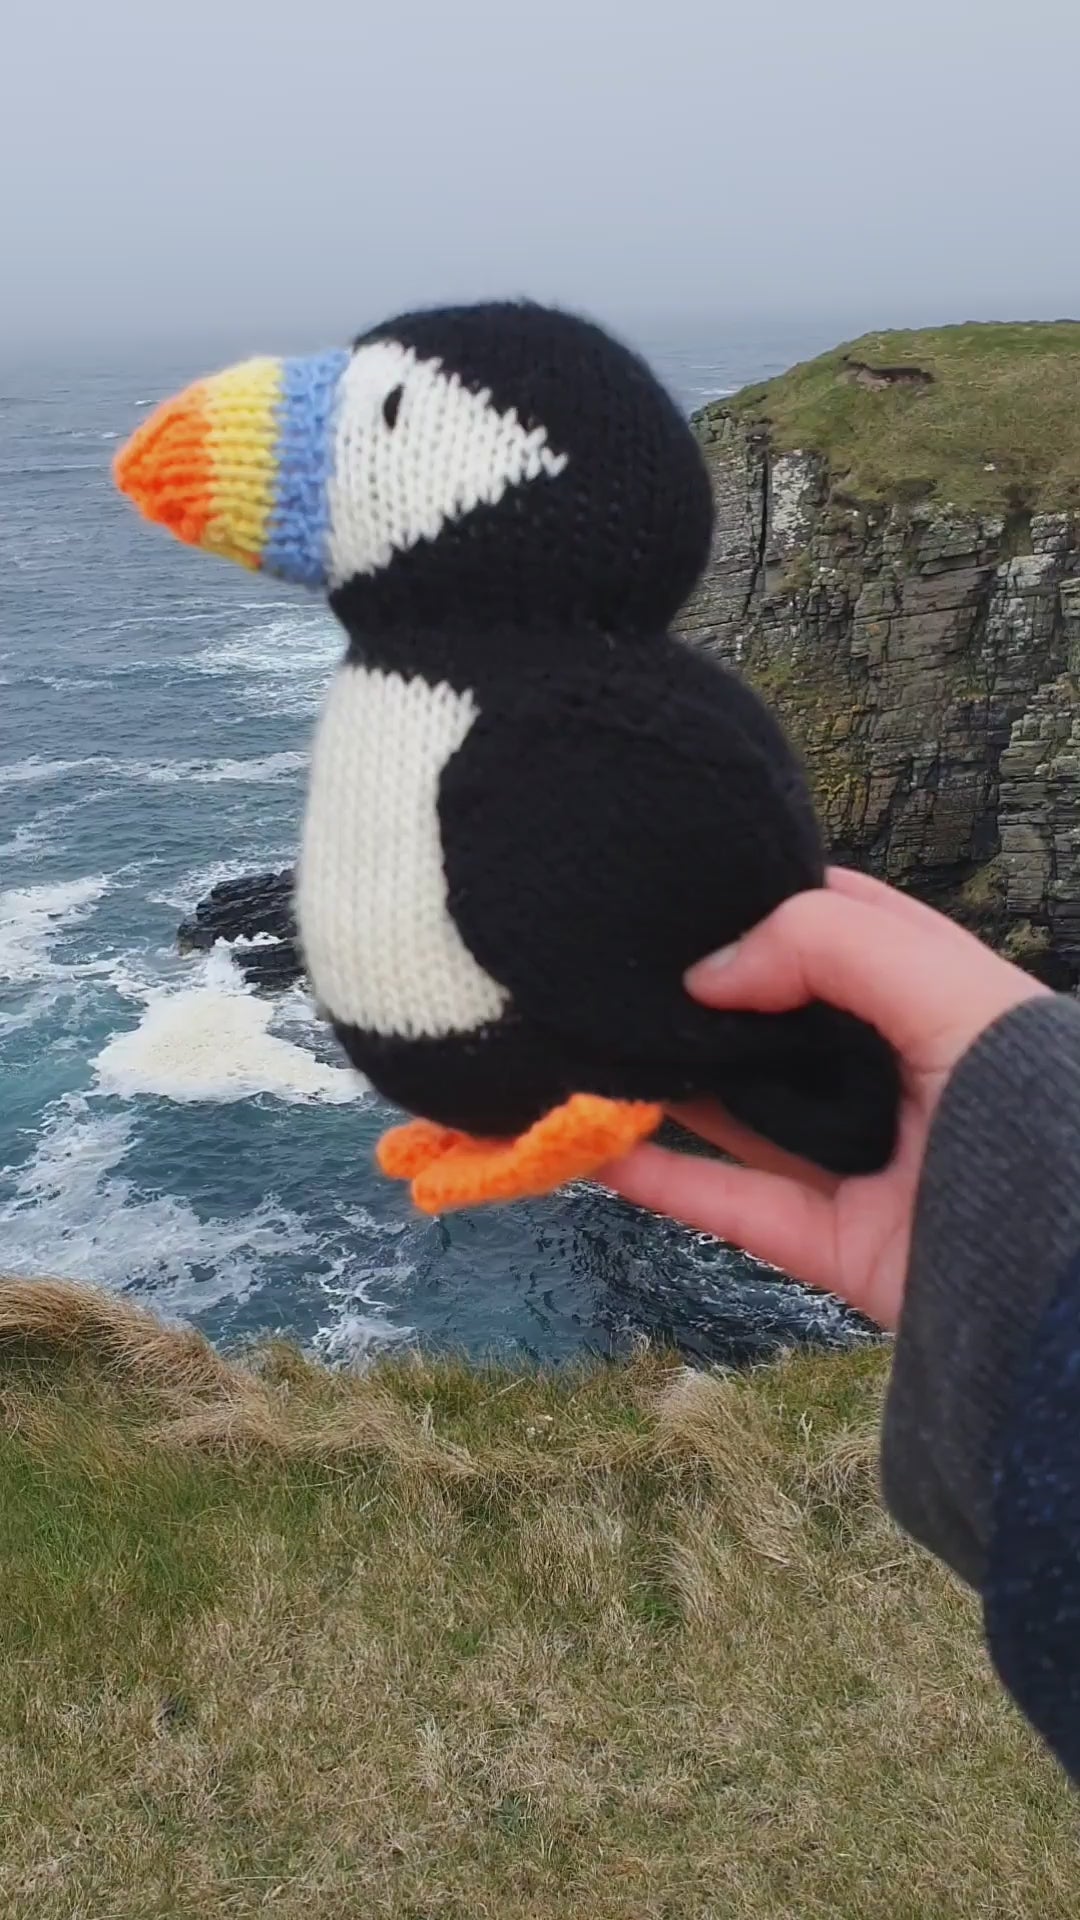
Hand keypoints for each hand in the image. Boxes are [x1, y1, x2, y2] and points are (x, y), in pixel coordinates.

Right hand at [601, 868, 1047, 1330]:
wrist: (1067, 1272)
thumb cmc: (1027, 1098)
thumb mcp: (942, 984)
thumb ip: (825, 947)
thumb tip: (708, 974)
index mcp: (933, 995)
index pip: (840, 924)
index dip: (764, 901)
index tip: (679, 892)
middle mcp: (892, 1071)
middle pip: (776, 1021)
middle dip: (699, 996)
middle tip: (610, 971)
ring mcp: (862, 1160)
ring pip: (744, 1115)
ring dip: (668, 1088)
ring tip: (585, 1053)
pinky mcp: (837, 1244)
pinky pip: (734, 1207)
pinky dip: (664, 1181)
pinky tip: (597, 1149)